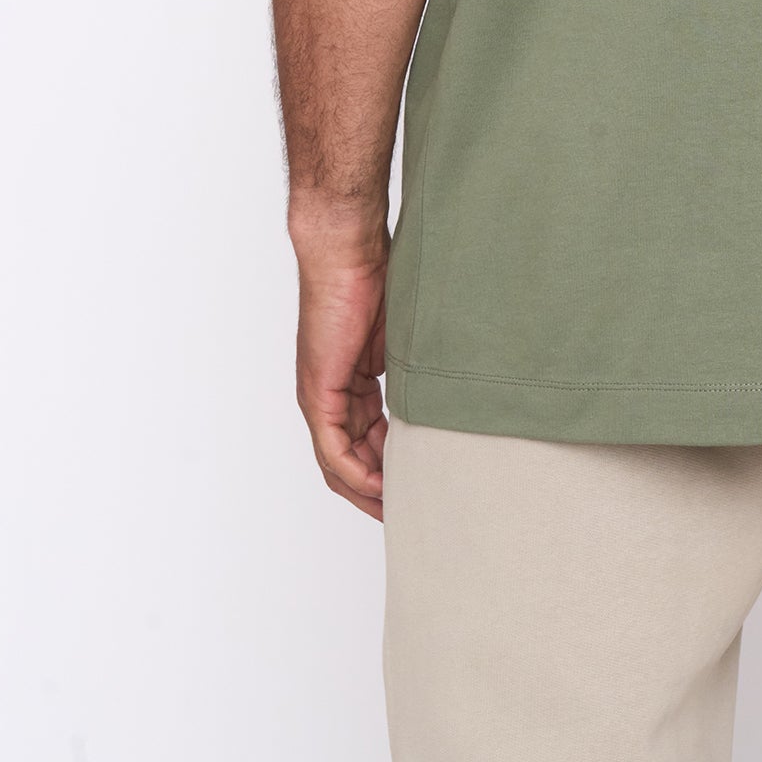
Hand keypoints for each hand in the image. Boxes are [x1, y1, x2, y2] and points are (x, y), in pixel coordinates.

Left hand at [291, 217, 390, 520]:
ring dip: (369, 490)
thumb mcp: (403, 339)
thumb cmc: (376, 277)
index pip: (365, 443)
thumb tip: (443, 395)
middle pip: (351, 462)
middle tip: (410, 512)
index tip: (416, 487)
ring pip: (341, 464)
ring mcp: (320, 398)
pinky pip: (334, 451)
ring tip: (400, 510)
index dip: (388, 471)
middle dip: (379, 490)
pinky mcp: (318, 394)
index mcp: (349, 384)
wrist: (348, 250)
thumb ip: (412, 373)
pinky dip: (357, 474)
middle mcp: (330, 396)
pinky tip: (381, 488)